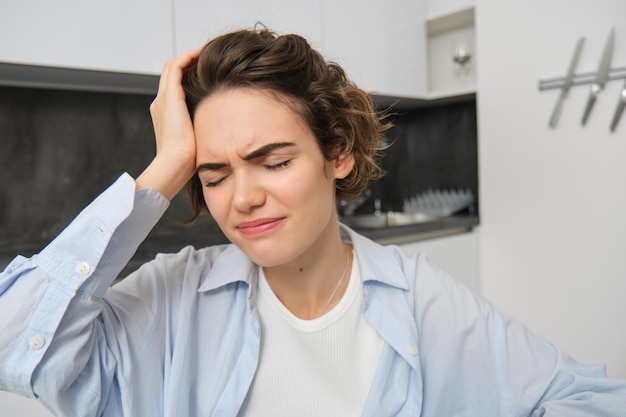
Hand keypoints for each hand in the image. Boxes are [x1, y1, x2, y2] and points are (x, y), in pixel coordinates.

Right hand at [136, 47, 201, 199]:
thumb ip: (203, 131)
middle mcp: (161, 103)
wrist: (174, 165)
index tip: (206, 74)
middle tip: (208, 59)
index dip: (188, 77)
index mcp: (165, 114)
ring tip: (207, 53)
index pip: (174, 87)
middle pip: (171, 73)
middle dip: (189, 64)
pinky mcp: (170, 96)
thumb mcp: (197, 142)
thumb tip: (223, 131)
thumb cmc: (187, 161)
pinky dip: (189, 58)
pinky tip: (204, 55)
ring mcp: (164, 98)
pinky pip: (177, 66)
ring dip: (189, 57)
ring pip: (173, 66)